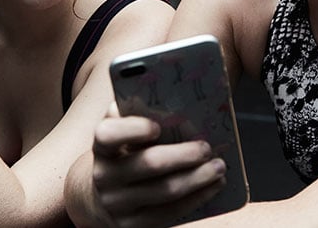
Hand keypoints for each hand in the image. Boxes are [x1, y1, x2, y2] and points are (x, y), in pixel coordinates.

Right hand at [91, 103, 226, 227]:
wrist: (98, 200)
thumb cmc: (120, 157)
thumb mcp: (120, 137)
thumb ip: (134, 116)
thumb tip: (165, 102)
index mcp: (101, 148)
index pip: (108, 135)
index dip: (132, 129)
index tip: (157, 126)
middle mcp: (104, 177)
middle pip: (148, 164)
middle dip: (183, 155)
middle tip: (207, 147)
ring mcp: (118, 205)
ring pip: (165, 191)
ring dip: (198, 178)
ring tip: (218, 166)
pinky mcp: (134, 226)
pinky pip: (171, 212)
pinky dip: (197, 198)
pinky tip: (213, 186)